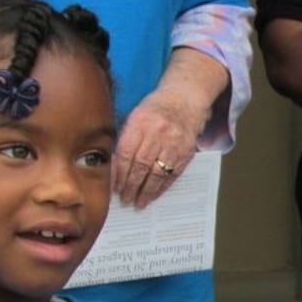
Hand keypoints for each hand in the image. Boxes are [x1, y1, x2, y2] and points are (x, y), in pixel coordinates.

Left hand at [112, 90, 203, 208]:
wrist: (185, 99)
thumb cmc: (155, 109)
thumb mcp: (135, 115)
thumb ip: (126, 138)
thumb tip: (115, 167)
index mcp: (140, 122)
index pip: (126, 154)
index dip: (119, 174)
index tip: (115, 188)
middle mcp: (157, 133)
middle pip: (141, 166)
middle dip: (131, 186)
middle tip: (125, 199)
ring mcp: (174, 144)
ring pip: (157, 173)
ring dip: (146, 191)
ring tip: (139, 202)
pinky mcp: (186, 152)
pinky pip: (172, 174)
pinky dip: (162, 187)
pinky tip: (154, 195)